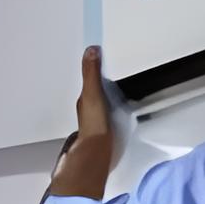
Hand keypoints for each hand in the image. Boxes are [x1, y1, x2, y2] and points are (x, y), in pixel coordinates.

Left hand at [52, 45, 115, 199]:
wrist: (97, 153)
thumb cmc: (94, 125)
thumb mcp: (92, 93)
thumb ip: (91, 73)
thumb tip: (90, 51)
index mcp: (85, 99)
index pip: (89, 78)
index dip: (93, 67)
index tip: (98, 55)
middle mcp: (89, 109)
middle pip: (94, 90)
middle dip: (99, 81)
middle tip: (106, 68)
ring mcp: (98, 120)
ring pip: (101, 103)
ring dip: (106, 95)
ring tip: (113, 87)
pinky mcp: (107, 130)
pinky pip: (110, 114)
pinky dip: (113, 108)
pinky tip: (119, 110)